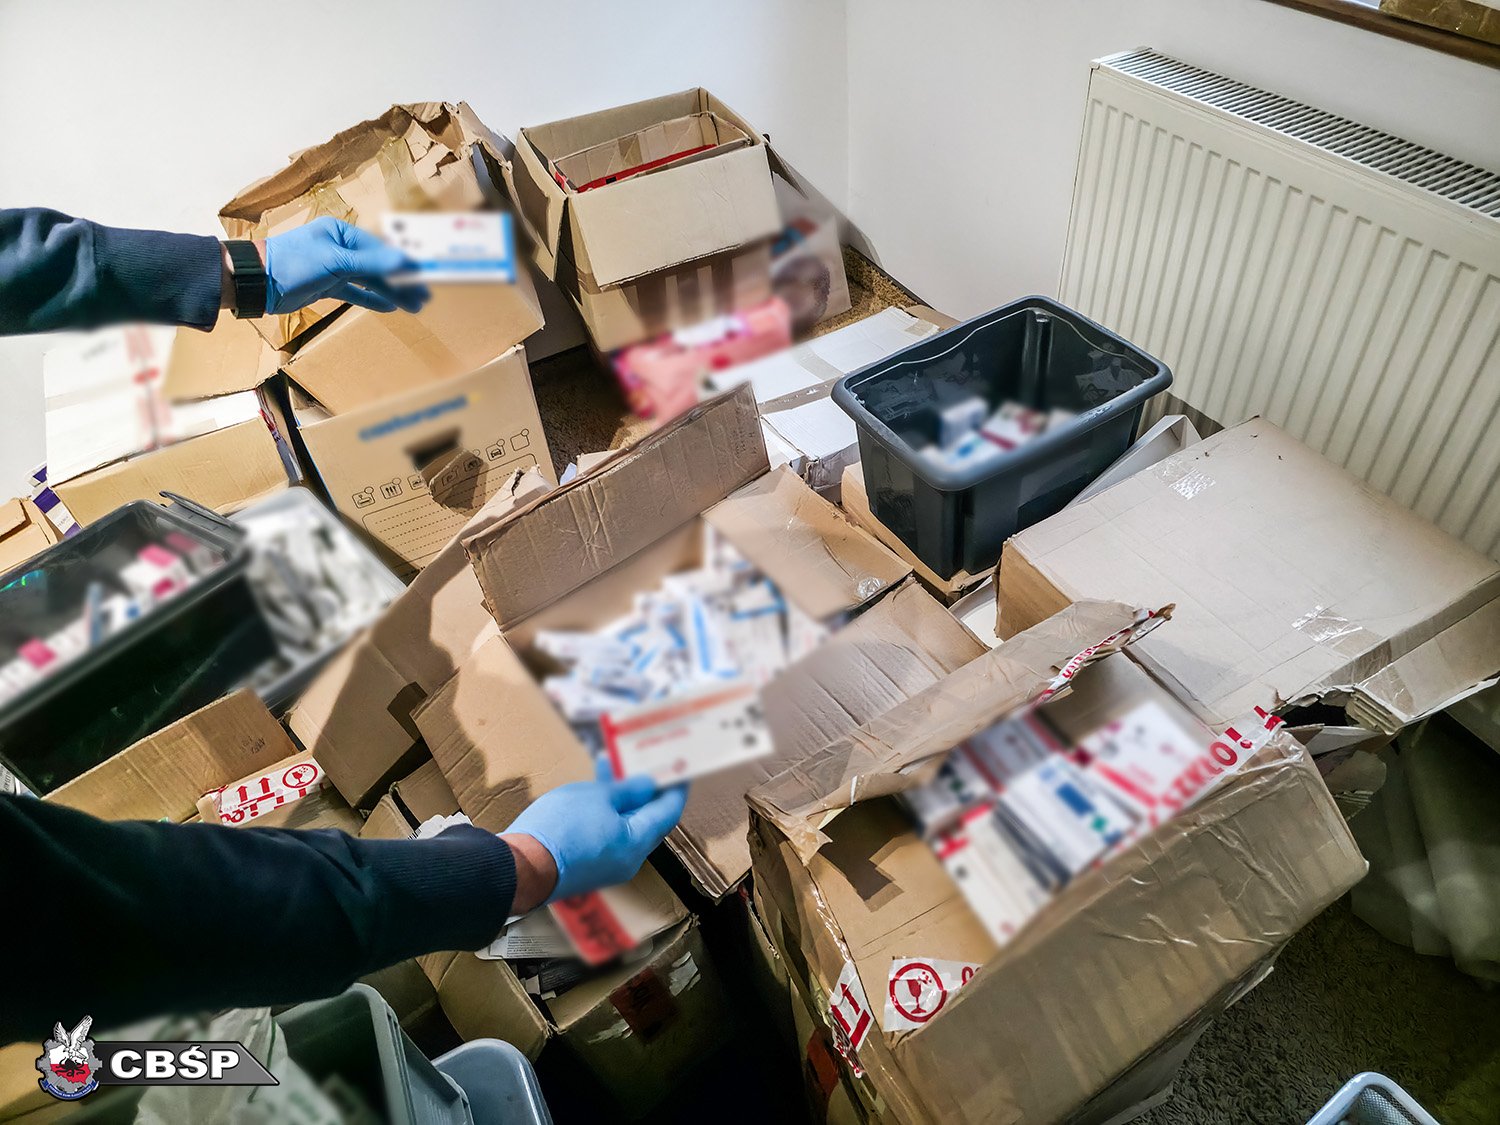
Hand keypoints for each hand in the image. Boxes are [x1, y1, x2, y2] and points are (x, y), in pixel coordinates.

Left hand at [262, 216, 430, 315]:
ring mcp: (334, 267)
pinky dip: (372, 298)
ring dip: (391, 292)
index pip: (379, 248)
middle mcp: (340, 247)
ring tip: (414, 305)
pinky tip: (390, 305)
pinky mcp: (327, 285)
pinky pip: (355, 292)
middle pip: (377, 265)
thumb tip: (404, 261)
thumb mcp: (335, 261)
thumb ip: (371, 263)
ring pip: (369, 280)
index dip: (402, 263)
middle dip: (401, 280)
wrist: (257, 282)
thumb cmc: (293, 263)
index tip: (423, 274)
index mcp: (341, 233)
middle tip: (424, 295)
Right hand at [502, 762, 687, 904]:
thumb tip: (650, 786)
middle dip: (645, 786)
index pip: (669, 811)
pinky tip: (592, 787)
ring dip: (621, 793)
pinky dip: (605, 809)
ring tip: (613, 760)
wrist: (518, 866)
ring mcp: (607, 864)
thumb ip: (628, 790)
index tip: (680, 765)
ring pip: (624, 823)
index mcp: (637, 843)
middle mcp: (628, 859)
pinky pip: (606, 832)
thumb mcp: (597, 797)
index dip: (675, 786)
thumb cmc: (561, 828)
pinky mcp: (587, 864)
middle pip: (648, 818)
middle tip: (647, 758)